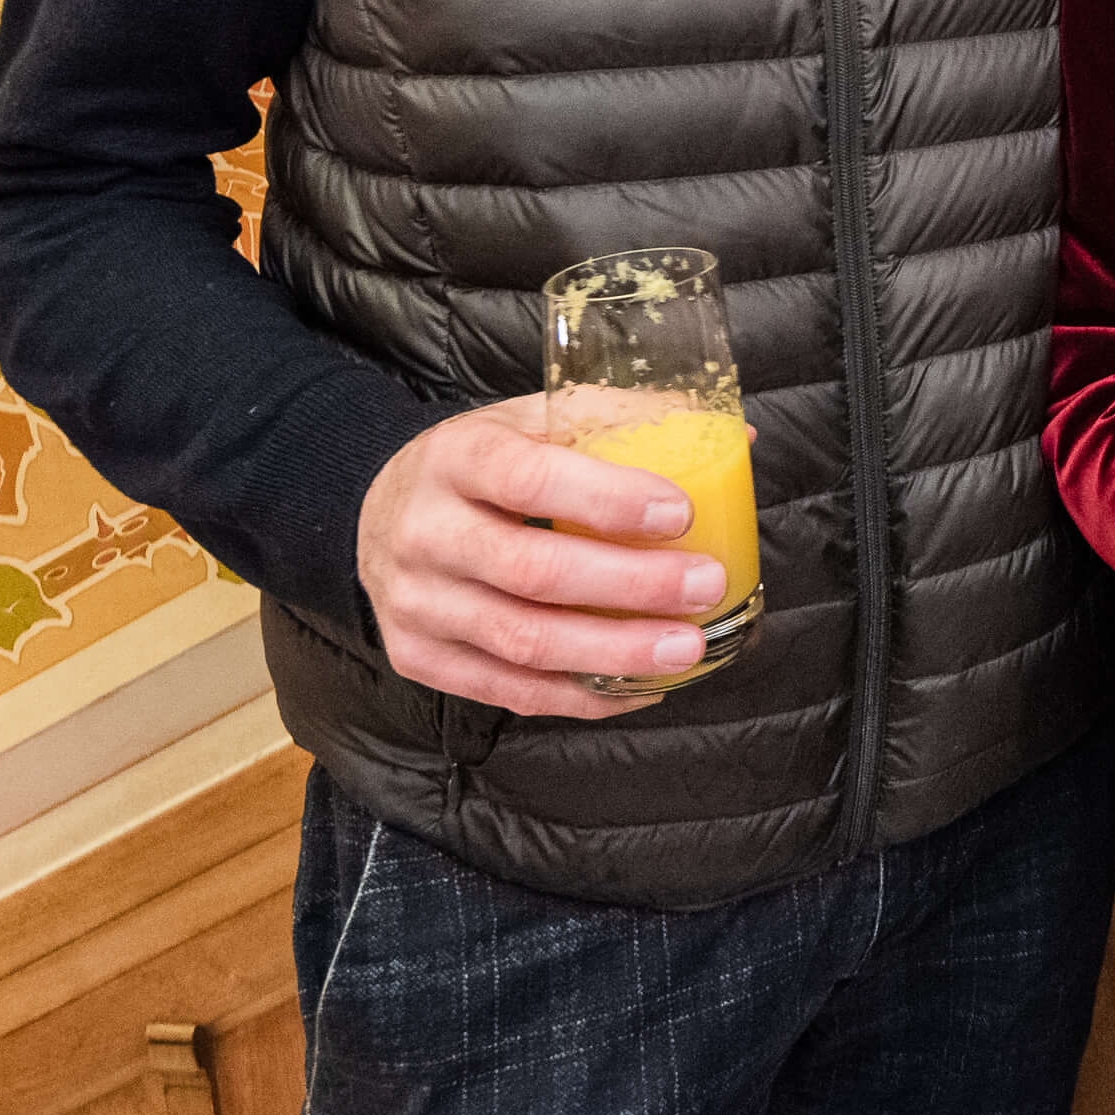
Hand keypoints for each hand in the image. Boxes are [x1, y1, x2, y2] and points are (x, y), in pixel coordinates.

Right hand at [354, 394, 732, 720]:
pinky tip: (640, 685)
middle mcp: (426, 532)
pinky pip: (509, 690)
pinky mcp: (419, 658)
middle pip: (532, 570)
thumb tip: (734, 437)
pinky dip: (582, 695)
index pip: (529, 478)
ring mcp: (416, 603)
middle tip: (705, 586)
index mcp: (457, 457)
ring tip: (687, 648)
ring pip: (522, 642)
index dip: (607, 500)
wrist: (379, 512)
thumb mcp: (534, 420)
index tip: (680, 512)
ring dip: (615, 652)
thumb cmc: (485, 465)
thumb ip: (624, 422)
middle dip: (630, 585)